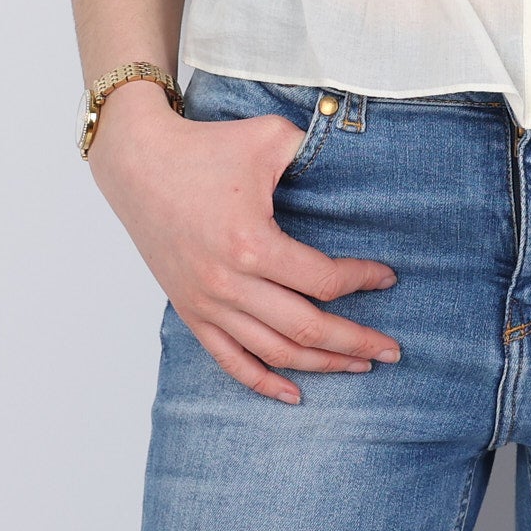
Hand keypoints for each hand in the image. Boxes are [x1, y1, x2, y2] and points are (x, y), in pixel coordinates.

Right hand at [86, 82, 401, 404]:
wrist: (139, 162)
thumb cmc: (205, 146)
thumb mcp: (269, 137)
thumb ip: (314, 150)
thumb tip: (355, 163)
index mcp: (253, 243)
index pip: (323, 280)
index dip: (362, 280)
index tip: (388, 277)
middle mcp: (229, 284)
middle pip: (307, 330)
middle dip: (356, 341)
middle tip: (391, 349)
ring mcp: (207, 303)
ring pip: (275, 353)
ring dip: (322, 364)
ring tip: (358, 366)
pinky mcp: (190, 311)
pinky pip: (230, 361)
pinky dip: (264, 383)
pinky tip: (295, 393)